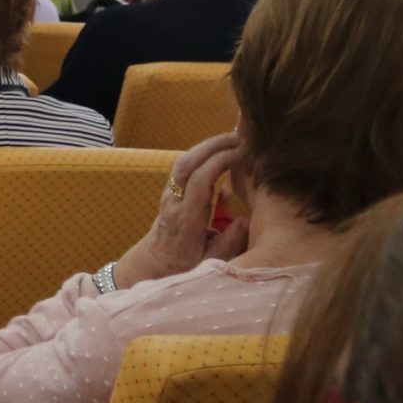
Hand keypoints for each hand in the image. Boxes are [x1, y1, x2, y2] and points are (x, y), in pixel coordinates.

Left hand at [110, 132, 247, 289]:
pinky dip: (202, 155)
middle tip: (239, 136)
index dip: (218, 162)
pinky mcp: (171, 192)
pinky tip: (220, 152)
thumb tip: (249, 221)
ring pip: (183, 162)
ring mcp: (169, 194)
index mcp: (186, 218)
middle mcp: (174, 201)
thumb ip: (229, 242)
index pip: (198, 181)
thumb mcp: (209, 262)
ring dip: (206, 147)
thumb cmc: (183, 266)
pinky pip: (184, 167)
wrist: (153, 265)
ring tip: (233, 139)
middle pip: (187, 163)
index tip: (240, 153)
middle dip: (212, 145)